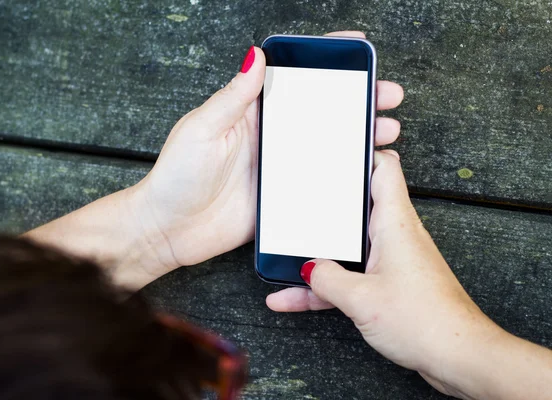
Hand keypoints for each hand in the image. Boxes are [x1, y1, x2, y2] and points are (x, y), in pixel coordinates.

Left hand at [131, 31, 404, 277]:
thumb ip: (233, 96)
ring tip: (387, 131)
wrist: (169, 230)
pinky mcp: (282, 197)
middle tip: (386, 95)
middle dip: (357, 99)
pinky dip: (342, 175)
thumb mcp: (201, 129)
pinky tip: (364, 171)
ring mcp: (278, 167)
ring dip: (357, 135)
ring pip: (326, 144)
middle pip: (320, 110)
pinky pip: (318, 182)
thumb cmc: (176, 177)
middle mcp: (269, 136)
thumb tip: (255, 56)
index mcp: (249, 112)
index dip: (325, 59)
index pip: (292, 77)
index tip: (356, 48)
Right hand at [266, 151, 499, 397]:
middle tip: (298, 194)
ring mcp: (391, 261)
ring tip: (284, 253)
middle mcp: (394, 235)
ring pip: (346, 247)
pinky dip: (324, 285)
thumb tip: (308, 268)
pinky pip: (349, 277)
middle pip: (356, 206)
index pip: (383, 168)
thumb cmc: (425, 320)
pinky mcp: (389, 285)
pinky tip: (292, 298)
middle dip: (325, 203)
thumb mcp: (361, 297)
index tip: (334, 147)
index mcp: (394, 223)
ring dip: (318, 253)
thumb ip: (327, 279)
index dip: (360, 152)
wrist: (458, 356)